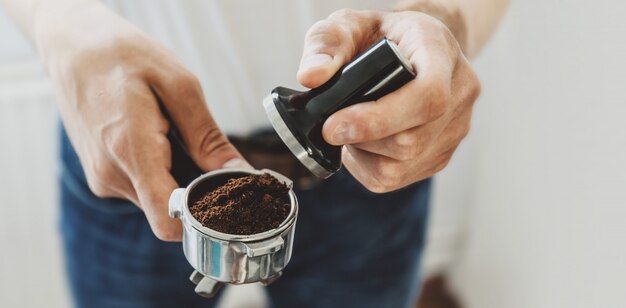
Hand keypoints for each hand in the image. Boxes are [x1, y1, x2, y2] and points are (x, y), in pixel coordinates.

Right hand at [41, 3, 246, 239]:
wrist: (72, 46)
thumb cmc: (122, 56)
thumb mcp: (178, 85)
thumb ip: (207, 137)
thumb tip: (237, 171)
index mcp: (131, 152)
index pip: (169, 221)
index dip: (202, 218)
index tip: (224, 196)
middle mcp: (112, 175)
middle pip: (169, 210)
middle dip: (196, 189)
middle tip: (205, 149)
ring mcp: (103, 177)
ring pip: (157, 198)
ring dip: (177, 175)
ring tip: (173, 132)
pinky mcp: (102, 173)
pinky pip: (143, 185)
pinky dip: (160, 168)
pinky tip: (158, 136)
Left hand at [297, 9, 479, 192]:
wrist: (412, 49)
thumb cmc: (382, 36)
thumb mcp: (350, 24)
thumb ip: (327, 43)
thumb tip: (311, 77)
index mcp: (440, 51)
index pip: (428, 96)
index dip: (378, 119)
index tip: (333, 126)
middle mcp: (459, 92)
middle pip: (411, 141)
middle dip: (361, 140)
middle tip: (333, 125)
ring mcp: (456, 127)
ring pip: (402, 166)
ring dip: (363, 156)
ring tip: (351, 130)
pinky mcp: (443, 154)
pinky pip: (399, 179)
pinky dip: (369, 168)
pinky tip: (363, 145)